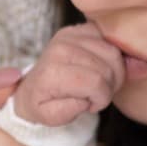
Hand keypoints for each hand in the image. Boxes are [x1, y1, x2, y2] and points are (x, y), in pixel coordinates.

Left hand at [12, 23, 126, 125]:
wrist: (32, 84)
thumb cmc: (42, 101)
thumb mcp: (47, 116)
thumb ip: (65, 112)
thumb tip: (84, 100)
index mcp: (53, 71)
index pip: (96, 83)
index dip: (102, 98)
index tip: (92, 104)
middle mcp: (62, 48)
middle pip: (108, 67)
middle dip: (110, 86)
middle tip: (98, 95)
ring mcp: (71, 35)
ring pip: (113, 52)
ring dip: (114, 72)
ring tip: (101, 83)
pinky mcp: (81, 29)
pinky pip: (110, 40)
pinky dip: (111, 57)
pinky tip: (102, 68)